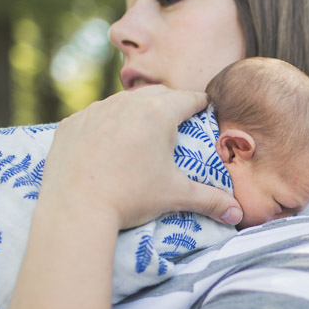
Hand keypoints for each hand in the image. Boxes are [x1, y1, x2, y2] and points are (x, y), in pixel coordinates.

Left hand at [40, 86, 242, 229]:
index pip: (189, 98)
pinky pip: (94, 117)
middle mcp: (125, 103)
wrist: (75, 208)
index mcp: (157, 113)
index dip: (201, 103)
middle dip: (170, 103)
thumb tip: (237, 214)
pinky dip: (104, 125)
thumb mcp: (176, 196)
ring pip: (122, 102)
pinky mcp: (70, 124)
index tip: (205, 108)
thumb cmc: (131, 198)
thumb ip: (211, 200)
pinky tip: (106, 145)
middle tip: (177, 121)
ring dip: (135, 111)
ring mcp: (94, 111)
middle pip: (156, 93)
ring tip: (141, 132)